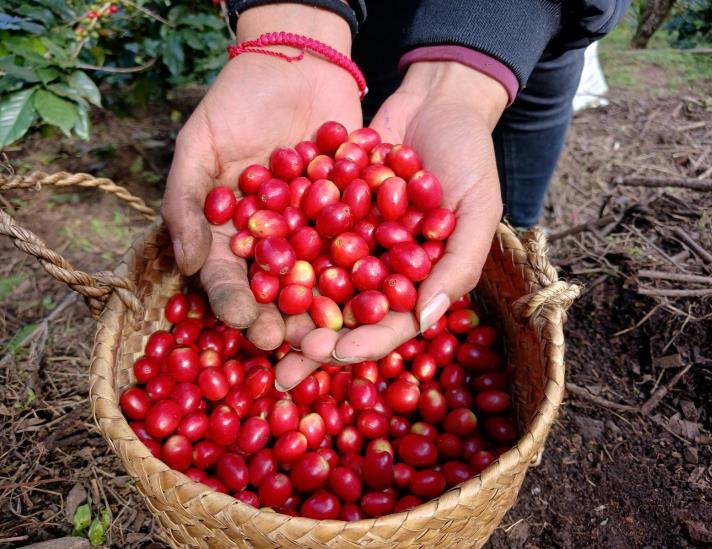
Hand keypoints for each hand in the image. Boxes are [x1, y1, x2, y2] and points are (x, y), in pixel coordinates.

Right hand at [161, 5, 360, 349]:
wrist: (296, 64)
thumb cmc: (237, 102)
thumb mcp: (199, 145)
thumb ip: (186, 202)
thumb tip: (187, 262)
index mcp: (233, 234)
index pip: (229, 277)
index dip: (236, 302)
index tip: (245, 321)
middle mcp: (276, 241)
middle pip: (278, 291)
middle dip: (285, 320)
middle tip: (295, 345)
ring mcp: (318, 231)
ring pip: (322, 278)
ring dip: (329, 308)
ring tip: (339, 333)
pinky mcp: (356, 214)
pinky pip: (363, 243)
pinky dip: (371, 265)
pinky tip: (380, 287)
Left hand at [274, 61, 505, 389]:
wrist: (437, 100)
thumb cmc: (470, 155)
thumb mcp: (478, 207)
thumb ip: (459, 262)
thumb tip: (425, 318)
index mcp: (416, 280)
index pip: (390, 324)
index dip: (362, 342)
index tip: (331, 355)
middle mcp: (377, 267)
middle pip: (343, 315)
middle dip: (312, 342)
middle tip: (279, 366)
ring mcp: (348, 239)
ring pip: (311, 281)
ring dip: (283, 308)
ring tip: (251, 327)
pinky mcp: (323, 208)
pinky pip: (296, 231)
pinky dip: (273, 247)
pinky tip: (244, 263)